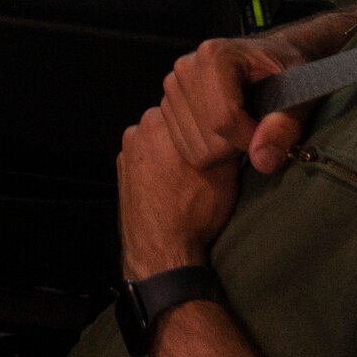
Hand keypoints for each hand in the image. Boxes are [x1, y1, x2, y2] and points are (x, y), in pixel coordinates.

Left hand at [119, 104, 240, 278]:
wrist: (162, 251)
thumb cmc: (196, 209)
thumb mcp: (225, 169)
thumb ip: (224, 136)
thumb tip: (235, 121)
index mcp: (160, 121)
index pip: (190, 105)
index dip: (206, 119)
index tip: (216, 135)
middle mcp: (138, 130)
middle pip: (171, 121)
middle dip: (186, 134)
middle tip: (204, 157)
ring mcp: (126, 152)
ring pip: (156, 140)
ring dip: (169, 150)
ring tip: (186, 177)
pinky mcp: (121, 172)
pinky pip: (144, 159)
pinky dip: (155, 167)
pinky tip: (169, 186)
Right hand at [157, 35, 308, 176]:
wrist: (266, 59)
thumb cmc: (286, 69)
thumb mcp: (299, 92)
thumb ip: (284, 125)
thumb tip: (262, 161)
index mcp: (214, 56)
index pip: (224, 119)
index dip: (251, 139)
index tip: (269, 136)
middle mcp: (185, 68)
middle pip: (209, 137)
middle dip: (238, 146)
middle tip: (258, 130)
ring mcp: (172, 87)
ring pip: (196, 147)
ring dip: (224, 151)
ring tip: (242, 128)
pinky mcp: (167, 105)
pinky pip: (186, 149)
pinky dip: (210, 151)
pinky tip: (225, 133)